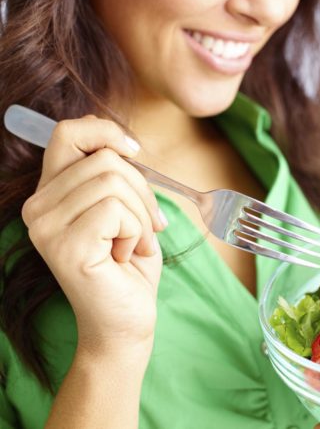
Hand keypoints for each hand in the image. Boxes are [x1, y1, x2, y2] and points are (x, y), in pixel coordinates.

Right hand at [22, 116, 166, 358]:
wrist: (126, 319)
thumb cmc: (129, 263)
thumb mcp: (125, 209)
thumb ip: (114, 176)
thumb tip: (124, 142)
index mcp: (50, 194)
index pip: (67, 133)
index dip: (105, 131)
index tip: (135, 150)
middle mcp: (38, 208)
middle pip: (104, 159)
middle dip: (142, 190)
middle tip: (149, 226)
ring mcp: (46, 228)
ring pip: (113, 182)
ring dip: (141, 215)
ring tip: (135, 244)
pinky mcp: (65, 246)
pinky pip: (115, 210)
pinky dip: (137, 230)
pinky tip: (127, 255)